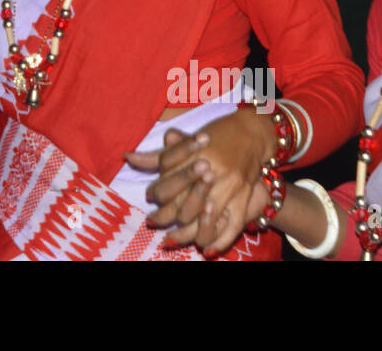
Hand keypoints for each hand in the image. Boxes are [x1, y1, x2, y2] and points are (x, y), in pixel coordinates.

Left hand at [126, 106, 274, 255]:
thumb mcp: (188, 140)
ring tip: (170, 240)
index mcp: (194, 155)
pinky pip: (231, 226)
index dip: (156, 191)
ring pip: (203, 218)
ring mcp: (229, 187)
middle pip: (183, 203)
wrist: (253, 132)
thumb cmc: (217, 134)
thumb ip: (160, 155)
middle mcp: (211, 171)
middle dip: (165, 216)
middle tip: (152, 222)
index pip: (168, 180)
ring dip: (186, 233)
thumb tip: (127, 157)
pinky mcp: (244, 198)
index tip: (149, 198)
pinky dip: (218, 241)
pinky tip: (205, 250)